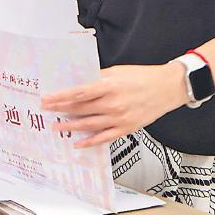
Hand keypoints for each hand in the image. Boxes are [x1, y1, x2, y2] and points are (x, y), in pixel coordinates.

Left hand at [40, 63, 189, 148]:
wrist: (168, 88)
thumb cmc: (144, 77)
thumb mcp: (118, 72)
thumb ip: (98, 78)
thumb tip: (79, 82)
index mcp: (110, 85)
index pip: (79, 92)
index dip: (61, 97)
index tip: (47, 98)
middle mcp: (113, 103)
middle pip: (81, 108)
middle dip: (61, 110)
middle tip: (46, 111)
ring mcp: (119, 118)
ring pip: (89, 125)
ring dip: (70, 127)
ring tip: (56, 127)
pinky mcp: (126, 128)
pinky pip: (104, 138)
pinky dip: (90, 142)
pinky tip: (79, 143)